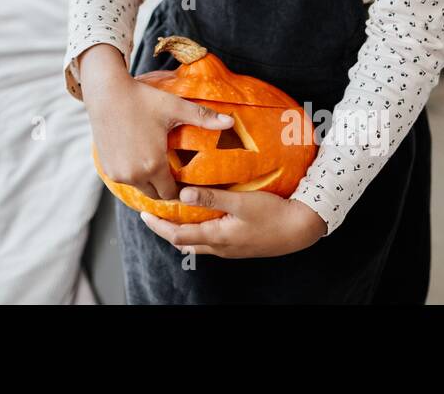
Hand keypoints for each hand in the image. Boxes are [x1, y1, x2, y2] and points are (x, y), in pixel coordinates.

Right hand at [83, 51, 235, 202]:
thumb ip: (204, 118)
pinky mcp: (107, 168)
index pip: (172, 193)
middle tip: (173, 174)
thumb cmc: (142, 98)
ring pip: (140, 188)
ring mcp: (118, 173)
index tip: (185, 179)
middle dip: (165, 187)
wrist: (107, 92)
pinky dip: (134, 174)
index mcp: (153, 165)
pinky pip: (126, 179)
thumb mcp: (175, 107)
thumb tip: (231, 121)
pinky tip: (140, 158)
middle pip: (156, 194)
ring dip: (149, 181)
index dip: (181, 188)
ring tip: (158, 165)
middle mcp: (134, 175)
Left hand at [138, 186, 327, 257]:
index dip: (158, 225)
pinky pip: (210, 240)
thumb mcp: (242, 202)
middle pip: (184, 242)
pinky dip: (197, 230)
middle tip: (152, 214)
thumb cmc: (273, 214)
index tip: (143, 213)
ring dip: (181, 230)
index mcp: (216, 237)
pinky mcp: (239, 245)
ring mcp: (230, 249)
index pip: (178, 235)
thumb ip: (212, 197)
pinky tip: (200, 217)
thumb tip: (183, 194)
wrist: (300, 229)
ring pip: (197, 243)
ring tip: (171, 214)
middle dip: (165, 229)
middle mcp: (220, 247)